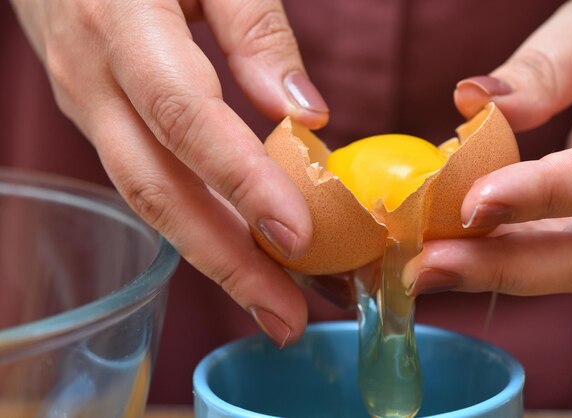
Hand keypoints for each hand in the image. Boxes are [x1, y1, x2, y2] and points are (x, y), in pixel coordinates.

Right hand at [10, 0, 329, 346]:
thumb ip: (256, 30)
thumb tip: (304, 115)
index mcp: (124, 28)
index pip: (188, 120)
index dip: (242, 183)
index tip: (297, 238)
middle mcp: (95, 84)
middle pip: (160, 191)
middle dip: (227, 263)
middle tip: (286, 317)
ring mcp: (89, 110)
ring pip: (150, 201)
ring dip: (213, 260)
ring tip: (271, 305)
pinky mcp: (99, 124)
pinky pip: (147, 184)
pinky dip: (195, 227)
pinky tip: (237, 253)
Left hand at [404, 0, 571, 295]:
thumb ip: (549, 67)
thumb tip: (474, 99)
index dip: (545, 193)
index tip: (474, 204)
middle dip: (502, 266)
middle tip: (426, 269)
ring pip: (566, 263)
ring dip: (490, 270)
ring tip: (423, 268)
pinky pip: (550, 249)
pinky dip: (497, 253)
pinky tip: (447, 250)